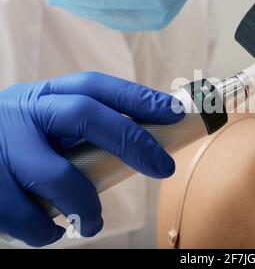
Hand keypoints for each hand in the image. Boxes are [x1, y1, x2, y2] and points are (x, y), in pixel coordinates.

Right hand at [0, 72, 183, 246]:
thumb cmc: (17, 146)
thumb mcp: (45, 125)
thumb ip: (83, 130)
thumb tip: (143, 142)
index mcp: (45, 96)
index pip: (96, 86)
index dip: (137, 97)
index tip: (174, 112)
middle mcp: (22, 112)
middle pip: (84, 114)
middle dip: (131, 141)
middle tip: (164, 168)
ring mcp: (1, 146)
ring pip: (57, 175)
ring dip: (86, 204)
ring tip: (93, 223)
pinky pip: (25, 215)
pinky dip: (46, 230)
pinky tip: (53, 232)